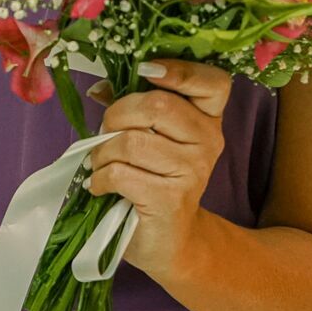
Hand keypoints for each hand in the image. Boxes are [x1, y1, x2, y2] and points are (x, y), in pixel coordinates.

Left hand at [83, 58, 230, 278]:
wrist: (168, 240)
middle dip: (117, 115)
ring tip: (100, 164)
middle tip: (106, 133)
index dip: (180, 70)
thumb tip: (100, 87)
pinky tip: (100, 185)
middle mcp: (208, 141)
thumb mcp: (147, 136)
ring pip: (131, 141)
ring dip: (102, 152)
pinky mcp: (170, 198)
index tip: (146, 71)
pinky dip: (99, 178)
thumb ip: (131, 107)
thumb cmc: (152, 180)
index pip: (212, 82)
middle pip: (157, 105)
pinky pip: (120, 172)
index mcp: (207, 119)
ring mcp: (192, 171)